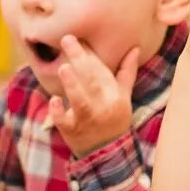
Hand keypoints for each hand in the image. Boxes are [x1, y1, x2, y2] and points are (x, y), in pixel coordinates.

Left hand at [48, 37, 137, 153]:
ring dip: (72, 84)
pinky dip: (59, 112)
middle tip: (67, 39)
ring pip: (81, 101)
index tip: (79, 37)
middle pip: (92, 81)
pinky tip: (54, 100)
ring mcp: (87, 120)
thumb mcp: (124, 97)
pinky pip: (65, 122)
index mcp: (116, 96)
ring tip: (63, 68)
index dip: (91, 55)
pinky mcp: (72, 131)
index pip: (103, 72)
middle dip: (80, 60)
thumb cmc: (114, 119)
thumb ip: (127, 73)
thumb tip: (134, 48)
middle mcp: (103, 107)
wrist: (106, 153)